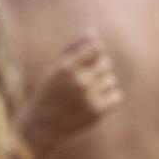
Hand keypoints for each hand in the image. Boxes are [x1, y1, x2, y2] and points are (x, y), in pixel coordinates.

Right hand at [21, 31, 122, 154]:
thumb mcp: (55, 67)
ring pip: (111, 80)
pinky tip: (96, 100)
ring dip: (103, 84)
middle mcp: (79, 82)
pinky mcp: (97, 113)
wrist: (42, 127)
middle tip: (85, 79)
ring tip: (88, 92)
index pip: (97, 48)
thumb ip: (73, 48)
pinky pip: (117, 96)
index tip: (89, 59)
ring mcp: (89, 98)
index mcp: (68, 68)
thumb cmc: (49, 92)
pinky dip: (110, 97)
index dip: (95, 52)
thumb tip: (93, 32)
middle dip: (98, 68)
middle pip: (106, 63)